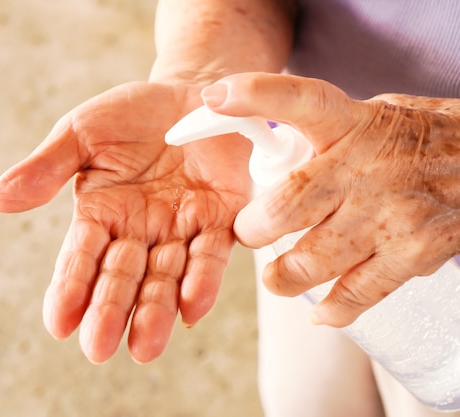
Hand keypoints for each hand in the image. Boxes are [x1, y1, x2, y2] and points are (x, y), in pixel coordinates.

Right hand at [0, 81, 251, 362]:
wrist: (195, 92)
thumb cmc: (134, 114)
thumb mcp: (84, 131)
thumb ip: (48, 167)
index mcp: (101, 213)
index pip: (81, 257)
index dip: (70, 288)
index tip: (59, 324)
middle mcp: (139, 231)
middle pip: (121, 277)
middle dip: (109, 311)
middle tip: (97, 348)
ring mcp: (180, 229)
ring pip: (165, 277)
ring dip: (155, 312)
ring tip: (144, 347)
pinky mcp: (221, 220)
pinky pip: (212, 253)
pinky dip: (203, 279)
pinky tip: (191, 308)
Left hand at [202, 72, 459, 326]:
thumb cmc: (415, 139)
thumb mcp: (368, 117)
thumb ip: (322, 133)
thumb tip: (268, 146)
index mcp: (352, 124)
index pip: (301, 101)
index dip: (255, 95)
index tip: (216, 96)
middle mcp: (366, 169)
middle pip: (285, 208)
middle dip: (254, 230)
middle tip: (249, 233)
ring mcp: (390, 216)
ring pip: (311, 261)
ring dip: (282, 277)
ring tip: (278, 276)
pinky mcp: (412, 254)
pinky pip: (357, 294)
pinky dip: (333, 309)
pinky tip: (320, 311)